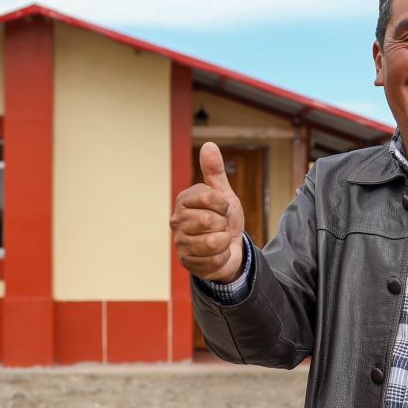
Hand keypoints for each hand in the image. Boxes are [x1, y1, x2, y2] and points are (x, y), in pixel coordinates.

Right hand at [171, 141, 246, 281]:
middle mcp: (176, 221)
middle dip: (223, 224)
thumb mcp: (224, 194)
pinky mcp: (187, 263)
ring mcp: (180, 243)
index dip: (223, 204)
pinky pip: (214, 259)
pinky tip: (217, 254)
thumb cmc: (224, 219)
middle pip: (209, 220)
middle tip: (220, 226)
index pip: (208, 196)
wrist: (230, 248)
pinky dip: (222, 257)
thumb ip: (215, 172)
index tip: (222, 209)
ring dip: (224, 242)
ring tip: (219, 240)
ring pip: (213, 242)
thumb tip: (209, 144)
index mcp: (184, 201)